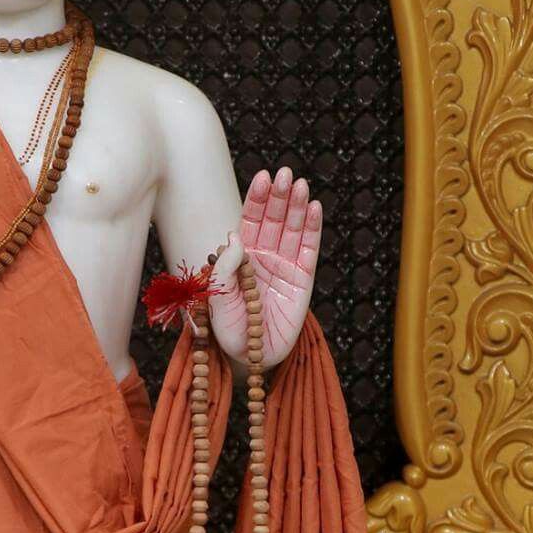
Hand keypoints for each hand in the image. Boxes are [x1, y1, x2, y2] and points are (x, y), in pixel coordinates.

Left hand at [207, 165, 321, 368]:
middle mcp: (264, 257)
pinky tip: (314, 207)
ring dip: (296, 205)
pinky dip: (312, 228)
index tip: (262, 178)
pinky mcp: (304, 279)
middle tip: (284, 174)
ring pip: (292, 229)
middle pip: (273, 220)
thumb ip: (224, 270)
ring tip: (300, 184)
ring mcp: (285, 266)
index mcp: (241, 259)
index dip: (256, 200)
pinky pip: (309, 249)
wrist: (254, 358)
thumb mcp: (218, 301)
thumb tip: (234, 236)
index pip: (250, 222)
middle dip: (278, 196)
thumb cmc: (231, 332)